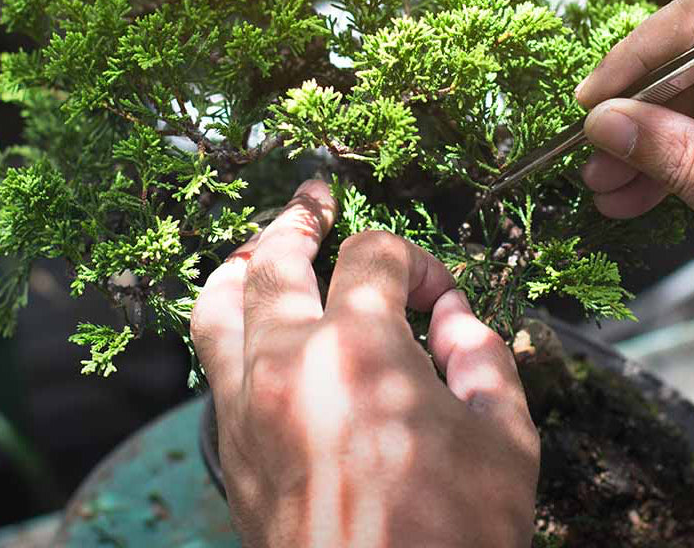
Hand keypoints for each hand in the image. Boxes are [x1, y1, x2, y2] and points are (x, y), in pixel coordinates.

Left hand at [191, 180, 538, 547]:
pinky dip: (226, 321)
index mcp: (360, 350)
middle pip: (278, 255)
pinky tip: (250, 321)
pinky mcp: (228, 441)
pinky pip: (209, 357)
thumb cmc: (449, 540)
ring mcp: (245, 400)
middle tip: (315, 199)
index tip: (437, 295)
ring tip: (262, 245)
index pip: (375, 255)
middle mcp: (287, 360)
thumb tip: (453, 316)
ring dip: (242, 261)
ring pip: (219, 299)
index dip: (414, 261)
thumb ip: (483, 357)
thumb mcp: (504, 443)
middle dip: (302, 217)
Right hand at [577, 0, 693, 217]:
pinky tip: (637, 197)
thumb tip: (604, 122)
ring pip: (691, 105)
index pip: (693, 17)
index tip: (589, 98)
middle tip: (594, 161)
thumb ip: (675, 150)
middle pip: (686, 67)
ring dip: (643, 150)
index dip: (634, 53)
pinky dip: (673, 162)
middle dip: (631, 121)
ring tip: (607, 190)